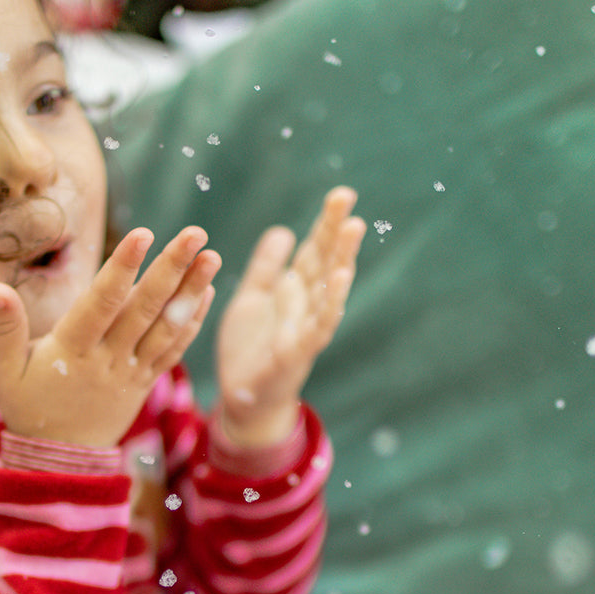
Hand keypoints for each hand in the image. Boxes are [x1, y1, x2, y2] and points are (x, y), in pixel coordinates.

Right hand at [0, 227, 220, 447]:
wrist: (60, 461)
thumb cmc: (29, 408)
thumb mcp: (8, 371)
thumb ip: (5, 328)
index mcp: (73, 351)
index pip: (102, 303)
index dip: (123, 267)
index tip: (143, 233)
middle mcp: (108, 359)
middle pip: (144, 309)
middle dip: (171, 269)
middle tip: (196, 233)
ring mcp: (130, 372)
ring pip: (166, 328)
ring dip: (191, 292)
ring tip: (213, 257)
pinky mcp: (144, 383)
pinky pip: (172, 351)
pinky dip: (191, 322)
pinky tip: (207, 292)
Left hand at [216, 187, 363, 448]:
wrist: (243, 399)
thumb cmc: (250, 349)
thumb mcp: (252, 300)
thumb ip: (266, 268)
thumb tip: (283, 231)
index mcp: (294, 292)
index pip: (314, 252)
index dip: (326, 225)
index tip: (341, 195)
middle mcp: (305, 307)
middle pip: (324, 264)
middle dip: (336, 232)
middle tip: (347, 198)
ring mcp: (304, 330)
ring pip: (327, 291)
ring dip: (340, 260)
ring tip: (351, 232)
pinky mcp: (295, 355)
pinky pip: (314, 328)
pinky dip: (327, 307)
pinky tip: (337, 284)